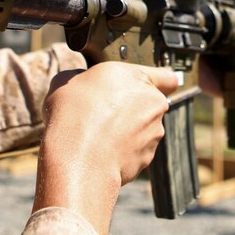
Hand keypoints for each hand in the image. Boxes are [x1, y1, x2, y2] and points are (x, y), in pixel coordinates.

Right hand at [33, 61, 177, 234]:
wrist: (78, 157)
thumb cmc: (72, 114)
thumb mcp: (68, 80)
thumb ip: (85, 78)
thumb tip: (83, 85)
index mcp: (137, 77)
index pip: (166, 76)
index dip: (157, 82)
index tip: (143, 88)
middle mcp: (153, 103)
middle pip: (150, 104)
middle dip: (134, 109)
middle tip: (105, 114)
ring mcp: (154, 132)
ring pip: (144, 129)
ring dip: (129, 131)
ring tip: (98, 136)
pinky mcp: (147, 157)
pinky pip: (137, 151)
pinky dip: (124, 152)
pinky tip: (101, 152)